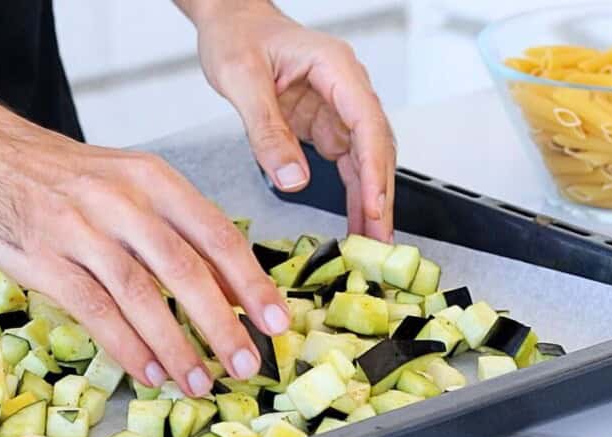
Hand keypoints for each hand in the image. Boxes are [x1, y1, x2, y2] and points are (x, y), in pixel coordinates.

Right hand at [0, 115, 291, 395]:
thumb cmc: (68, 179)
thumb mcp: (131, 184)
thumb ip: (179, 230)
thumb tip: (232, 289)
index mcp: (154, 180)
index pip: (216, 234)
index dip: (251, 282)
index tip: (277, 322)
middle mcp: (122, 201)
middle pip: (184, 270)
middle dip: (222, 324)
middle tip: (248, 365)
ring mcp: (81, 231)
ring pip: (140, 296)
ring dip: (176, 346)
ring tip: (200, 382)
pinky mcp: (45, 260)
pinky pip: (94, 310)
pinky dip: (126, 347)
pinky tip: (149, 373)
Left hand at [191, 1, 396, 240]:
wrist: (230, 21)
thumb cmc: (237, 36)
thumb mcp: (243, 80)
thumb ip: (266, 130)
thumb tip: (291, 179)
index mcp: (335, 67)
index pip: (367, 123)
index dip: (374, 168)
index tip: (374, 205)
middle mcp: (345, 88)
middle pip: (375, 147)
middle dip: (379, 194)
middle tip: (380, 239)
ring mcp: (338, 108)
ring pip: (365, 160)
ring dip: (369, 199)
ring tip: (372, 241)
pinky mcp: (324, 125)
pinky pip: (346, 164)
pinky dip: (351, 193)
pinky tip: (355, 221)